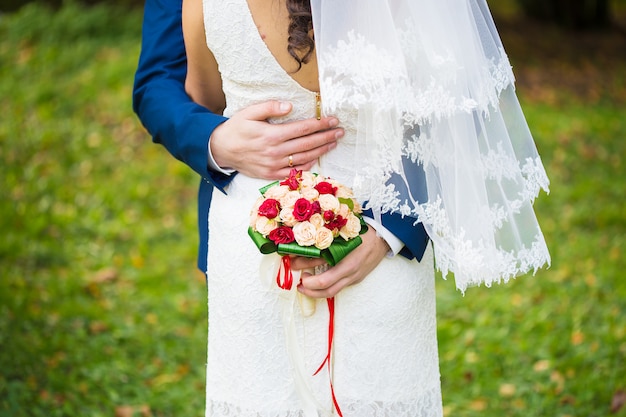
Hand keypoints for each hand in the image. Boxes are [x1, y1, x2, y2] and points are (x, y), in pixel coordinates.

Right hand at [209, 100, 343, 179]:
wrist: (220, 150)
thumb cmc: (236, 128)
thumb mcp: (249, 112)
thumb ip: (269, 107)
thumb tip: (290, 106)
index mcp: (271, 135)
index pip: (302, 129)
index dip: (320, 124)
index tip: (333, 120)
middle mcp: (274, 152)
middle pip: (307, 144)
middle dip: (326, 137)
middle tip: (340, 132)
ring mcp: (273, 165)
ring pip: (304, 159)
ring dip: (321, 151)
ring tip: (333, 143)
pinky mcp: (271, 175)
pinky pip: (294, 172)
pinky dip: (308, 166)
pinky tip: (317, 159)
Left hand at [291, 226, 390, 298]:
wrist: (384, 237)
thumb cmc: (362, 231)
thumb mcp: (343, 232)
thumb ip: (326, 238)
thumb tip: (303, 240)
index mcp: (347, 259)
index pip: (322, 275)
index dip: (305, 272)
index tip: (293, 264)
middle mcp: (350, 271)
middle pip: (325, 287)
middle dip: (308, 287)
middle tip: (298, 281)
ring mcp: (354, 277)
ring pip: (331, 292)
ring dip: (315, 292)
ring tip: (304, 286)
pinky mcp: (356, 279)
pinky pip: (338, 288)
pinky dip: (325, 288)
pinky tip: (317, 283)